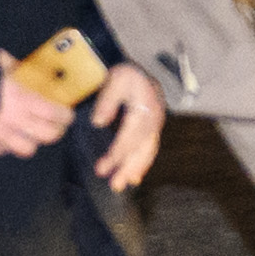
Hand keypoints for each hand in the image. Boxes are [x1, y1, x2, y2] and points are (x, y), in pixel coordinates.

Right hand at [0, 57, 77, 158]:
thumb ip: (11, 65)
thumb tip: (19, 65)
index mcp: (22, 100)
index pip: (54, 114)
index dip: (65, 116)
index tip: (68, 113)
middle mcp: (15, 122)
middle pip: (47, 136)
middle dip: (56, 131)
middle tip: (56, 125)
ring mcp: (0, 137)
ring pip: (27, 150)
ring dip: (31, 141)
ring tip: (31, 133)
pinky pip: (2, 151)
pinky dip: (6, 146)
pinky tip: (6, 137)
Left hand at [81, 56, 167, 192]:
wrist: (140, 70)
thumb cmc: (127, 74)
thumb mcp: (115, 79)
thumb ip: (107, 100)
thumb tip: (98, 122)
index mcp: (145, 107)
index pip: (130, 136)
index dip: (117, 154)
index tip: (102, 167)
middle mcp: (155, 118)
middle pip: (142, 148)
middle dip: (128, 168)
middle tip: (114, 185)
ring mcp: (156, 124)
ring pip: (147, 151)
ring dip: (135, 169)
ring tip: (122, 184)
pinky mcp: (154, 128)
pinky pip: (150, 148)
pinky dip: (143, 164)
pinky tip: (134, 177)